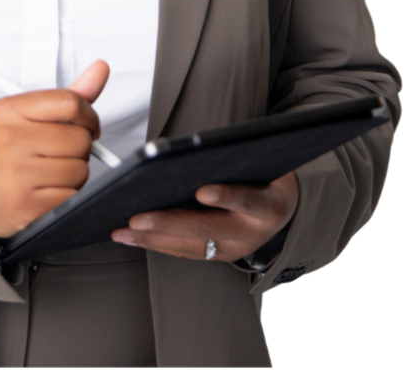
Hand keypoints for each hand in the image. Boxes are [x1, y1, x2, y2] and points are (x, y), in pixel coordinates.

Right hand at [0, 59, 109, 238]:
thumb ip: (68, 96)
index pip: (69, 102)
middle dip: (79, 148)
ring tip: (50, 173)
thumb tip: (101, 68)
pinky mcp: (26, 206)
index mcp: (9, 110)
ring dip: (74, 173)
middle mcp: (9, 139)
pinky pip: (72, 195)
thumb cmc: (9, 151)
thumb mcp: (29, 117)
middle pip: (80, 138)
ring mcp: (16, 174)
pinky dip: (67, 195)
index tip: (87, 124)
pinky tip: (46, 191)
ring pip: (80, 169)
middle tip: (58, 153)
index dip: (89, 115)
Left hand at [111, 170, 298, 262]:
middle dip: (168, 224)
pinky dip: (157, 243)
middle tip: (137, 218)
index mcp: (269, 205)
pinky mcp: (219, 256)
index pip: (249, 199)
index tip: (202, 191)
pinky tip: (133, 236)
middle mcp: (252, 232)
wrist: (282, 207)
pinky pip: (185, 251)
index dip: (226, 196)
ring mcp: (235, 248)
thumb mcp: (261, 163)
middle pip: (208, 229)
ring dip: (153, 238)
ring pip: (191, 246)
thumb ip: (233, 160)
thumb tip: (190, 150)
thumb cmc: (265, 175)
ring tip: (123, 230)